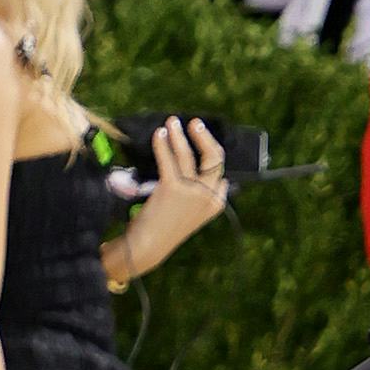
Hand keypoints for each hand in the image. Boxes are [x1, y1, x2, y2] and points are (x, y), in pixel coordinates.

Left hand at [112, 117, 227, 278]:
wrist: (148, 247)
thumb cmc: (164, 230)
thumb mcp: (189, 215)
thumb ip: (199, 197)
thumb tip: (206, 176)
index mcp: (215, 205)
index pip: (221, 175)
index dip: (211, 153)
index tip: (200, 139)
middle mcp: (208, 197)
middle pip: (214, 159)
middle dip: (205, 138)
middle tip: (194, 124)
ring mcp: (193, 192)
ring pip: (189, 155)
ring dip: (179, 135)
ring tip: (172, 123)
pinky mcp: (173, 188)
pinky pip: (169, 158)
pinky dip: (162, 144)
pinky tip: (158, 135)